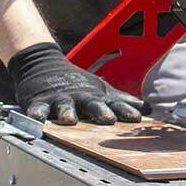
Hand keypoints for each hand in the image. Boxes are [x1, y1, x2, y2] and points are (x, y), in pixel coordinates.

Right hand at [7, 43, 150, 124]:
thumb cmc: (77, 83)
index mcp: (95, 97)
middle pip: (91, 104)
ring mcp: (59, 99)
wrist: (43, 64)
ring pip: (64, 107)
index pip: (114, 104)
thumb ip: (122, 101)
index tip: (137, 118)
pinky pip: (37, 110)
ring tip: (69, 120)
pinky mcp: (39, 101)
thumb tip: (149, 109)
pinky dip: (36, 114)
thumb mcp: (101, 90)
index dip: (126, 111)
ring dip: (67, 113)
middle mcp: (79, 97)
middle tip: (108, 119)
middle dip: (100, 111)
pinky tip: (37, 119)